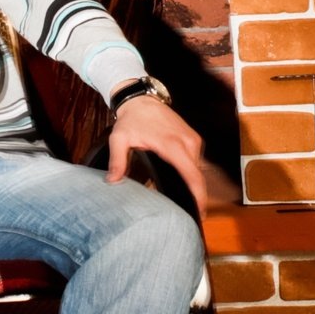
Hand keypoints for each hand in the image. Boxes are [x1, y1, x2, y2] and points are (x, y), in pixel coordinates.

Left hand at [106, 94, 206, 217]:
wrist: (141, 100)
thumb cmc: (131, 119)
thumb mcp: (119, 139)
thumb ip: (117, 160)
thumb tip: (113, 180)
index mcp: (172, 145)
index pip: (193, 175)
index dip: (199, 195)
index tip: (201, 211)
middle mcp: (188, 142)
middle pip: (199, 176)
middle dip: (199, 195)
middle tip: (193, 214)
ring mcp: (193, 140)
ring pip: (199, 169)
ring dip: (195, 184)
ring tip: (189, 201)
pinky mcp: (193, 138)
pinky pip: (196, 161)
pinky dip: (192, 173)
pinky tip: (185, 183)